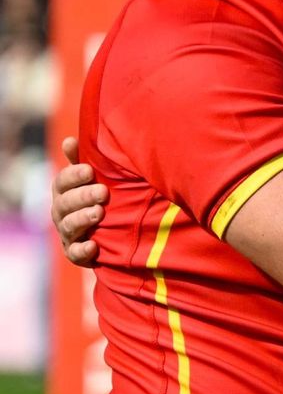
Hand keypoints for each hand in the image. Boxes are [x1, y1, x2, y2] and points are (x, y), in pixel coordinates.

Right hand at [52, 136, 104, 266]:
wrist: (109, 232)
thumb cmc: (98, 196)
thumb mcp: (92, 178)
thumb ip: (82, 160)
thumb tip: (69, 141)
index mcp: (64, 191)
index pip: (62, 182)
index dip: (73, 175)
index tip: (90, 170)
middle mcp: (61, 212)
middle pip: (65, 203)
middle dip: (83, 196)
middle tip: (103, 192)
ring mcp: (68, 233)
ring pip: (68, 226)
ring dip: (82, 219)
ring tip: (99, 213)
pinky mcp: (76, 252)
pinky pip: (75, 253)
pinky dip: (82, 250)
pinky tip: (93, 245)